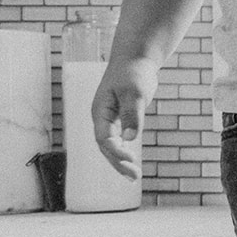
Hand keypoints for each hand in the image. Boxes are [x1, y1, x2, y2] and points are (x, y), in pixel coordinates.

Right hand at [91, 57, 156, 179]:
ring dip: (120, 161)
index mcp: (100, 111)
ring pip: (111, 146)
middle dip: (118, 163)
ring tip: (134, 177)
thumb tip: (130, 139)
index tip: (130, 161)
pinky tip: (132, 163)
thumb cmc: (134, 73)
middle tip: (134, 177)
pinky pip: (118, 140)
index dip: (115, 152)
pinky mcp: (119, 118)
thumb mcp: (134, 93)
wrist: (136, 59)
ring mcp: (109, 119)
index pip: (103, 138)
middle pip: (105, 146)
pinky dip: (124, 152)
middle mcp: (101, 117)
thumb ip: (132, 115)